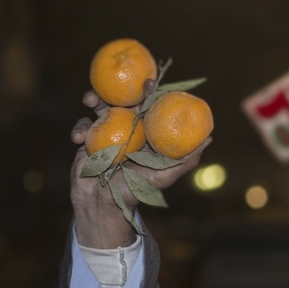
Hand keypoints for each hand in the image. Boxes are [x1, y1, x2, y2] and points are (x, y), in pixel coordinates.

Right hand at [69, 82, 210, 248]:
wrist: (103, 204)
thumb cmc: (136, 192)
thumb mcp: (164, 176)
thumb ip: (185, 160)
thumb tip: (209, 138)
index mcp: (147, 135)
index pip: (151, 108)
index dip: (151, 93)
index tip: (150, 83)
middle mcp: (129, 130)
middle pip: (125, 102)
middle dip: (121, 90)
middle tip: (118, 85)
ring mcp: (107, 133)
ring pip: (100, 107)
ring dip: (94, 99)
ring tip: (90, 101)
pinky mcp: (88, 140)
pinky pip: (82, 126)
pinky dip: (79, 129)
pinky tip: (78, 139)